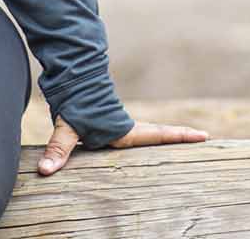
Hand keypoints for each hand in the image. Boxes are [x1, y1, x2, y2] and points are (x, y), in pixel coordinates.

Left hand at [37, 117, 208, 176]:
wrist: (71, 79)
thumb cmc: (73, 103)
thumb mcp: (66, 127)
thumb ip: (58, 148)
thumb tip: (46, 171)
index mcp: (122, 131)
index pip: (156, 135)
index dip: (178, 136)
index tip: (202, 135)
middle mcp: (125, 128)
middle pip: (159, 133)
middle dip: (179, 136)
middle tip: (203, 137)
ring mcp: (120, 126)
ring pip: (149, 132)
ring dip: (166, 136)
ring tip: (187, 139)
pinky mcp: (111, 124)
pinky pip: (135, 134)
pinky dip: (148, 137)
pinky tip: (148, 143)